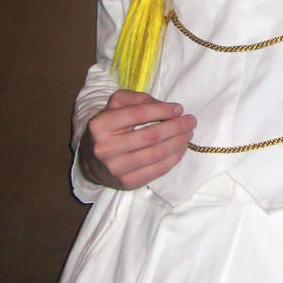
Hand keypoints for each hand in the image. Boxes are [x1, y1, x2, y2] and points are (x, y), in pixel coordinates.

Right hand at [78, 90, 196, 189]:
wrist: (92, 161)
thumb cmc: (109, 129)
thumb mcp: (115, 106)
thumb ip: (137, 99)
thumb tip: (165, 106)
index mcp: (100, 125)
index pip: (137, 113)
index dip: (162, 110)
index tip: (179, 108)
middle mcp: (105, 148)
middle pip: (150, 135)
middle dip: (176, 126)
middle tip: (190, 121)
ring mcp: (116, 168)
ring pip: (156, 153)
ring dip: (178, 142)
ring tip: (188, 134)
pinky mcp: (127, 183)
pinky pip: (157, 170)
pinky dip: (174, 158)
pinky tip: (181, 148)